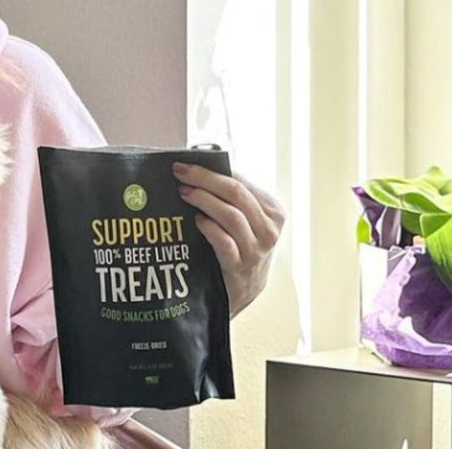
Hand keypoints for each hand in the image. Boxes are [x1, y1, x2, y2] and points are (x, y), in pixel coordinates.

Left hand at [173, 162, 285, 316]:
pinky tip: (197, 221)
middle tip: (179, 172)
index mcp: (272, 210)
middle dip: (205, 179)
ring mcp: (256, 249)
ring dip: (204, 200)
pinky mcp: (240, 266)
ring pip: (231, 215)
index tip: (186, 163)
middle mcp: (269, 229)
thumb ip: (231, 199)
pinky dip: (209, 228)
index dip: (212, 170)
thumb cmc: (239, 245)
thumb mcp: (246, 221)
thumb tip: (197, 170)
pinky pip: (224, 242)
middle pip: (236, 193)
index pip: (241, 181)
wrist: (242, 288)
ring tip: (184, 193)